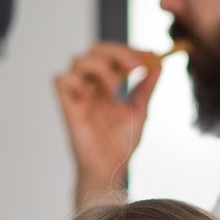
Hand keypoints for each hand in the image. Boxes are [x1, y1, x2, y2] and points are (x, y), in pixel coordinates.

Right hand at [52, 42, 156, 206]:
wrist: (111, 169)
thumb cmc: (121, 143)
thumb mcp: (140, 110)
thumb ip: (147, 86)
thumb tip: (159, 63)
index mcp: (109, 83)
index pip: (114, 53)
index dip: (130, 50)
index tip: (149, 56)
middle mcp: (92, 85)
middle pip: (95, 50)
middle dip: (116, 52)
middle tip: (135, 66)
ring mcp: (79, 94)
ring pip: (78, 60)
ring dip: (100, 67)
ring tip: (116, 88)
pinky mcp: (68, 106)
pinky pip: (60, 80)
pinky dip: (75, 80)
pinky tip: (91, 94)